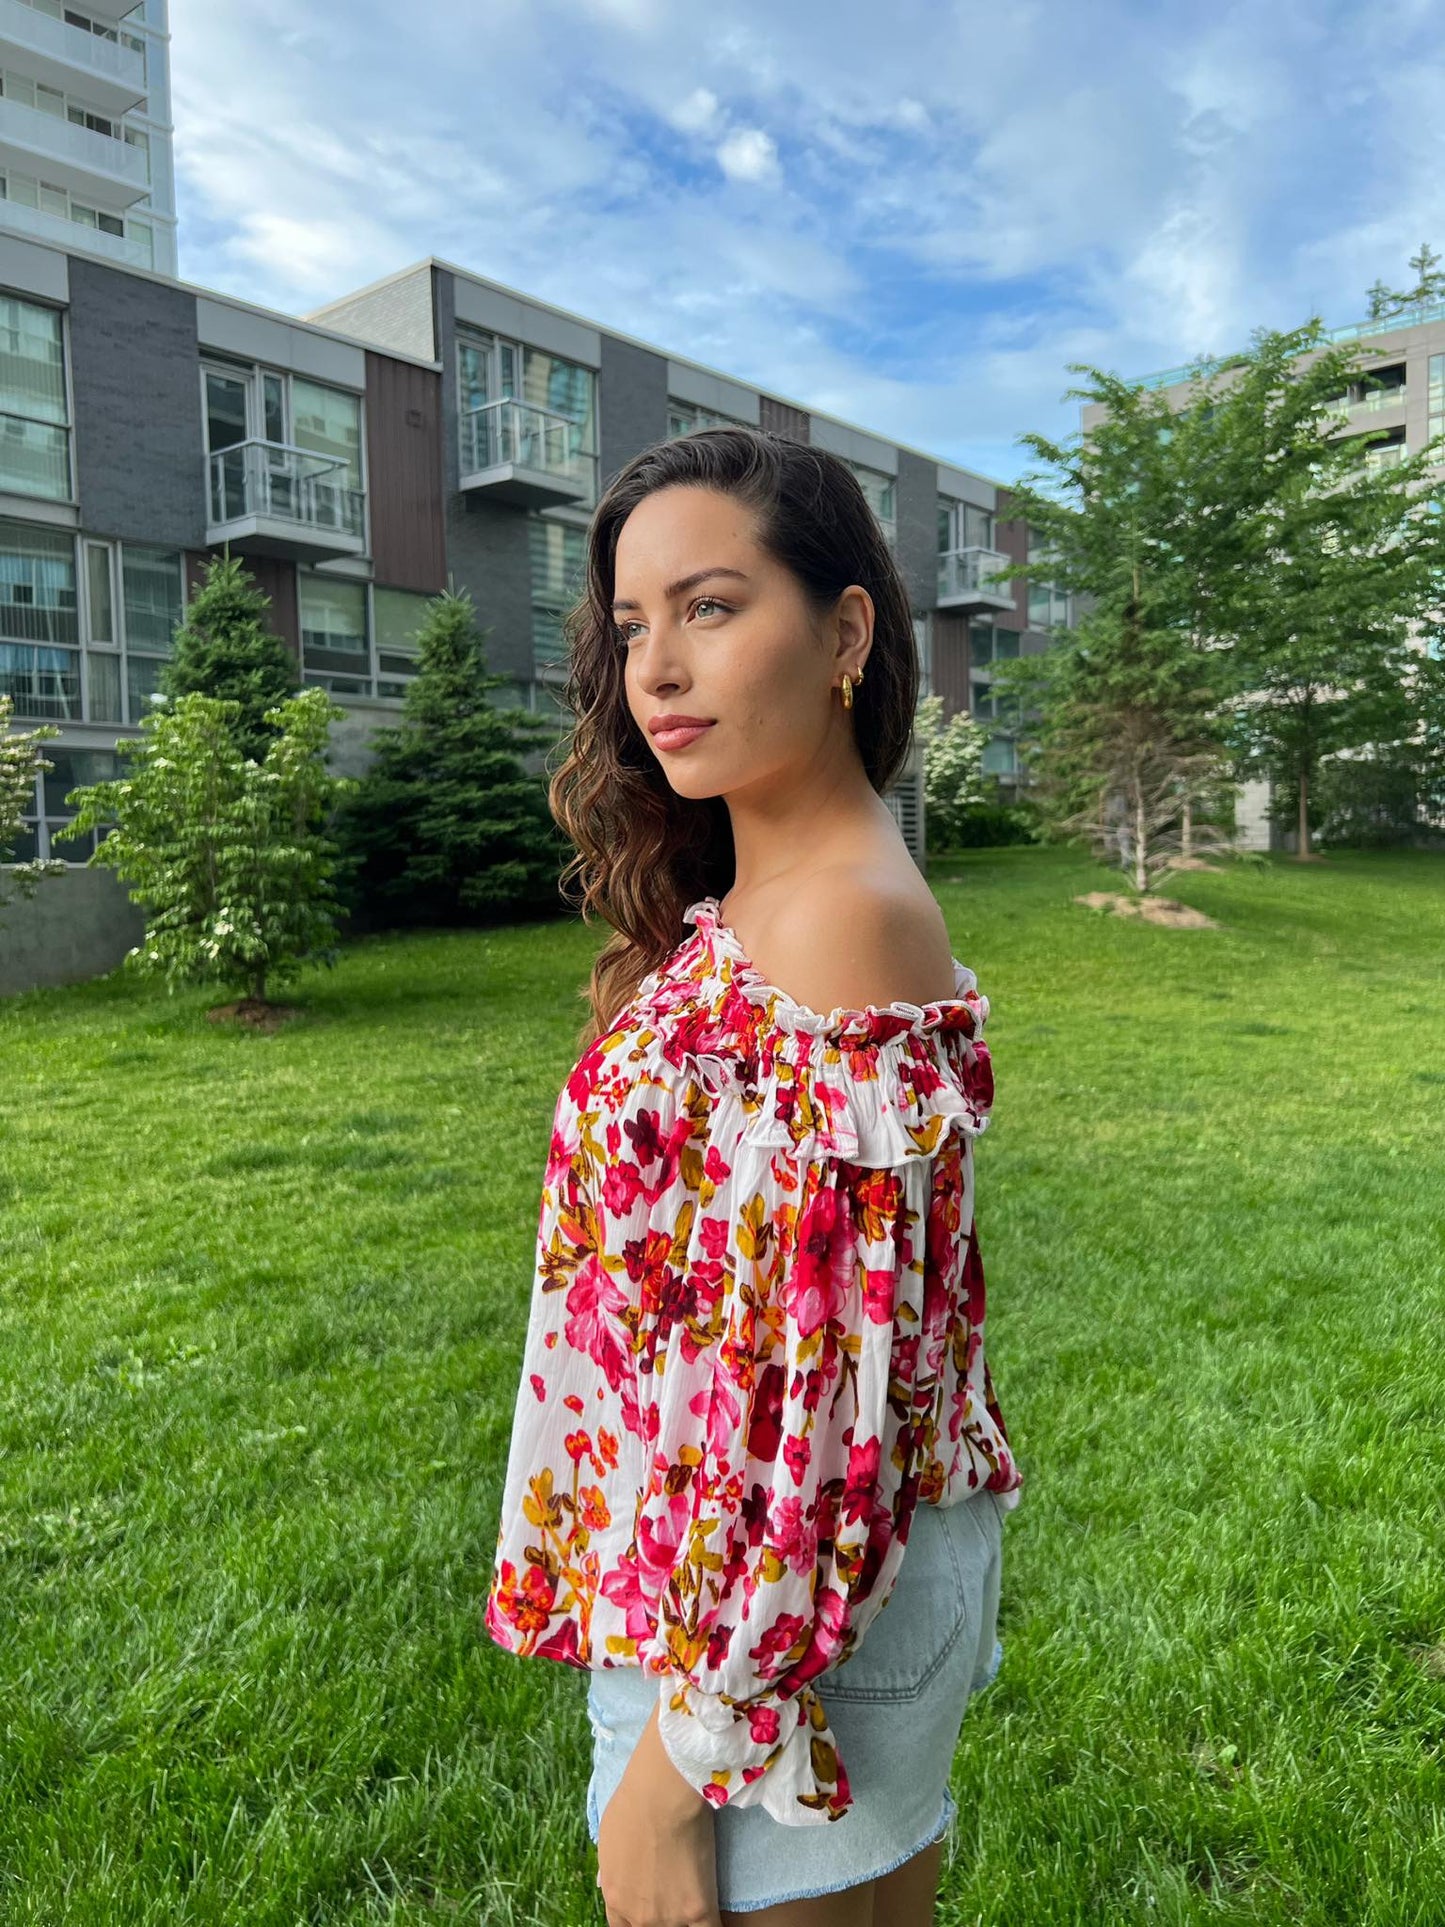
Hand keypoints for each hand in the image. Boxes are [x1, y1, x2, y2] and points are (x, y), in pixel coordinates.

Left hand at [596, 1697, 720, 1926]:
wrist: (662, 1792)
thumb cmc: (634, 1800)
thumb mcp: (609, 1838)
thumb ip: (615, 1868)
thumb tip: (617, 1877)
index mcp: (614, 1897)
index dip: (638, 1921)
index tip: (654, 1908)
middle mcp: (638, 1915)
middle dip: (664, 1917)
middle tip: (676, 1897)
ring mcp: (668, 1916)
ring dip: (688, 1918)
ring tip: (698, 1899)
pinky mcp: (698, 1909)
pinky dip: (714, 1922)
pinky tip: (714, 1911)